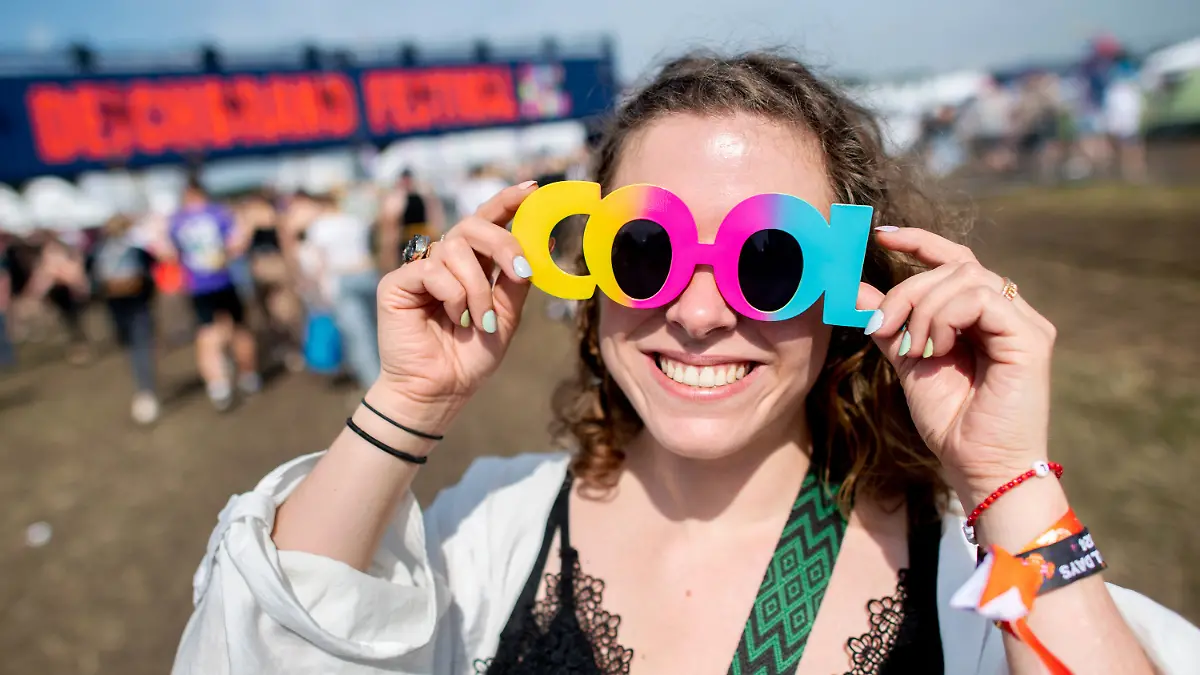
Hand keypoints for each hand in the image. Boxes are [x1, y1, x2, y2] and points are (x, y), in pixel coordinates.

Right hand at [372, 182, 536, 432]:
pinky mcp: (397, 283)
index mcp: (471, 264)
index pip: (488, 221)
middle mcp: (444, 261)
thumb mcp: (506, 315)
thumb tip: (541, 240)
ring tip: (478, 319)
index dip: (508, 202)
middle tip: (519, 272)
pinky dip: (452, 294)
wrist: (441, 391)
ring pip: (455, 249)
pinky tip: (454, 318)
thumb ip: (516, 280)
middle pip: (473, 225)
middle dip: (502, 243)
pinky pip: (431, 270)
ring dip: (477, 287)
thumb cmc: (470, 357)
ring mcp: (420, 270)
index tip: (533, 189)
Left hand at [857, 228, 1057, 502]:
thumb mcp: (908, 359)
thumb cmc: (950, 420)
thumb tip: (854, 287)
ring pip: (966, 277)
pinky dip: (946, 317)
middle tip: (883, 327)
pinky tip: (937, 348)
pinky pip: (981, 298)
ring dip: (924, 308)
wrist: (977, 466)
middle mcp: (1010, 311)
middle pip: (954, 266)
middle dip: (908, 290)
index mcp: (983, 315)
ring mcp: (1025, 322)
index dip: (920, 241)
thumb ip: (889, 322)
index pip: (956, 260)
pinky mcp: (1032, 338)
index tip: (880, 235)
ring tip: (914, 348)